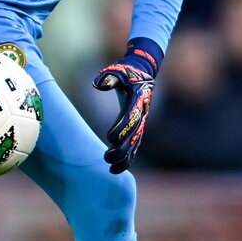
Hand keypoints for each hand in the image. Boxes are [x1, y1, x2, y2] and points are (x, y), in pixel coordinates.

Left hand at [93, 37, 160, 173]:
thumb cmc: (127, 71)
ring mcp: (142, 121)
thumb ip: (109, 77)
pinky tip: (118, 169)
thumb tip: (99, 84)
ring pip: (135, 144)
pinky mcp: (138, 126)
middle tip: (107, 158)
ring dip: (125, 158)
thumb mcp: (119, 70)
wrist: (143, 72)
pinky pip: (135, 144)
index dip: (121, 128)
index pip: (130, 117)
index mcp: (137, 100)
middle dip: (121, 149)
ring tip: (111, 170)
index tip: (110, 138)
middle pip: (133, 135)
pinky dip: (129, 157)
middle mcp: (142, 113)